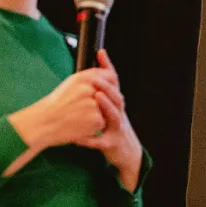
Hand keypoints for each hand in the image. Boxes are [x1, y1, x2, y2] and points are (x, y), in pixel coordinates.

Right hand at [7, 61, 122, 152]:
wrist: (43, 123)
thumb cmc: (54, 106)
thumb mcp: (70, 85)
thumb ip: (89, 80)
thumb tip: (105, 78)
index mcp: (83, 78)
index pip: (109, 76)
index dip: (111, 84)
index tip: (109, 89)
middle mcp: (90, 89)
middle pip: (110, 94)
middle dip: (104, 102)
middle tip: (88, 108)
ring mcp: (94, 104)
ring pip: (106, 110)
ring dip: (97, 114)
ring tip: (79, 116)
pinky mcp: (96, 119)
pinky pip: (102, 123)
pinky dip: (93, 126)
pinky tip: (79, 125)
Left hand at [72, 50, 143, 190]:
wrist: (127, 152)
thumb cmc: (114, 128)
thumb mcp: (110, 109)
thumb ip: (103, 92)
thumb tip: (94, 70)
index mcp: (116, 105)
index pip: (114, 83)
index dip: (109, 68)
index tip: (100, 53)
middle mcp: (119, 114)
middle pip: (118, 98)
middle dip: (108, 87)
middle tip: (95, 78)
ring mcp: (117, 129)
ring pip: (115, 116)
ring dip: (106, 106)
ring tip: (96, 98)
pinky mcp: (111, 144)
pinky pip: (100, 142)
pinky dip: (90, 140)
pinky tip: (78, 138)